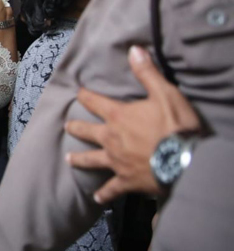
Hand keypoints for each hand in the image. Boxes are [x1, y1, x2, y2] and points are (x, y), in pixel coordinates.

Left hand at [65, 46, 201, 203]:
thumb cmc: (175, 126)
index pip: (96, 102)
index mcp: (118, 117)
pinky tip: (96, 200)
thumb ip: (147, 73)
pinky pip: (111, 189)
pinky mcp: (126, 181)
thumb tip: (133, 50)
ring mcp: (116, 162)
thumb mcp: (164, 94)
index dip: (86, 96)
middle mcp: (111, 139)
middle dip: (76, 128)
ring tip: (69, 160)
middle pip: (87, 132)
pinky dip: (104, 194)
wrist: (184, 161)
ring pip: (92, 160)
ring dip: (80, 160)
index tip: (77, 93)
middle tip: (66, 127)